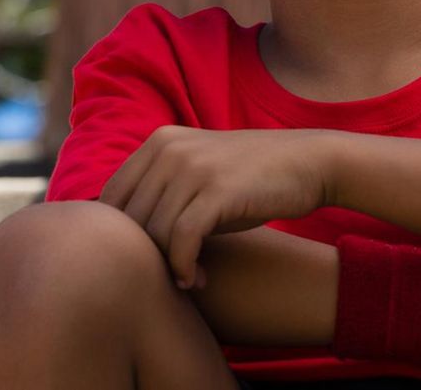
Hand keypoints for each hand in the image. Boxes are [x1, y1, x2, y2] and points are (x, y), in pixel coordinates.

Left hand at [99, 126, 333, 290]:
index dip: (120, 237)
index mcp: (158, 142)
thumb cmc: (250, 181)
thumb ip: (160, 194)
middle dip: (146, 255)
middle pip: (130, 218)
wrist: (308, 163)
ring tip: (189, 279)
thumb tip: (117, 238)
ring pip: (155, 231)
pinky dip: (184, 266)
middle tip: (171, 275)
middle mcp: (169, 149)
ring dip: (167, 266)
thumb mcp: (197, 175)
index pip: (112, 198)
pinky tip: (197, 278)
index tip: (146, 261)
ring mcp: (192, 166)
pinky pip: (182, 238)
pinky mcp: (217, 188)